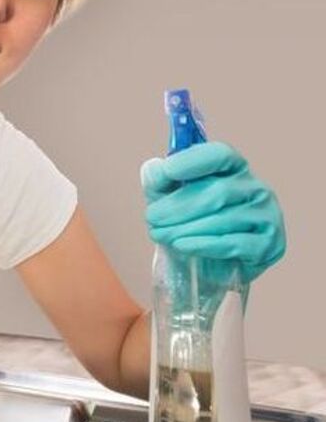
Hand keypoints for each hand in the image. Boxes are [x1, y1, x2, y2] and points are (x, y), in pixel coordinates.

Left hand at [140, 142, 285, 282]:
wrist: (208, 266)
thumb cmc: (189, 223)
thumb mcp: (168, 200)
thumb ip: (160, 183)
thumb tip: (154, 169)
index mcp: (234, 169)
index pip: (220, 155)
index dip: (194, 160)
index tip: (167, 170)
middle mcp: (256, 188)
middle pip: (218, 191)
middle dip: (178, 205)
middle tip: (151, 217)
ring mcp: (267, 216)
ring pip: (224, 218)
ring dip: (184, 228)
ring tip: (159, 234)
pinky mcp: (269, 245)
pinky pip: (233, 243)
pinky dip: (203, 244)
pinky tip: (181, 245)